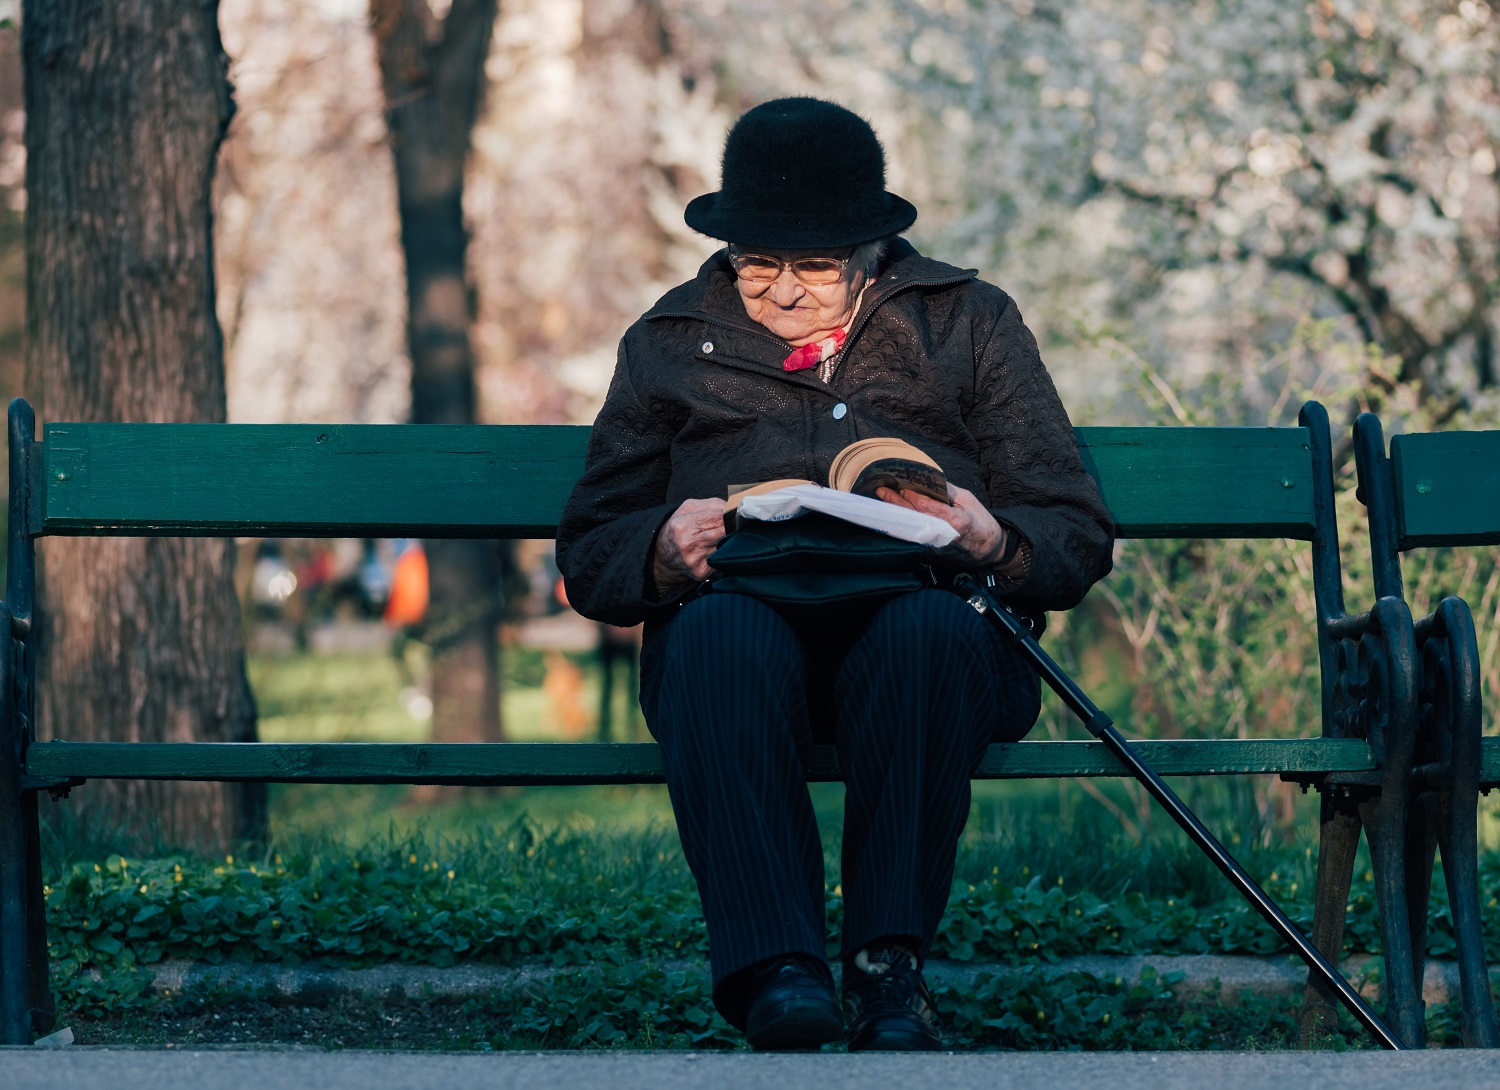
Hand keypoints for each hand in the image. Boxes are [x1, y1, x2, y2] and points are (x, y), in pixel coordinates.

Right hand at [652, 497, 726, 593]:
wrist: (662, 557)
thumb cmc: (678, 530)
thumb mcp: (687, 510)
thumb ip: (711, 505)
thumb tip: (734, 508)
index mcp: (682, 525)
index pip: (718, 517)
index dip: (729, 515)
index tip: (734, 515)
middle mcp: (688, 543)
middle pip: (723, 531)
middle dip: (730, 527)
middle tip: (732, 526)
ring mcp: (695, 559)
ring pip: (725, 545)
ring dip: (727, 540)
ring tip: (719, 537)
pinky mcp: (701, 572)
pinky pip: (720, 558)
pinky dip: (721, 553)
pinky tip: (713, 550)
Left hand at [876, 483, 1006, 566]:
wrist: (988, 551)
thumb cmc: (980, 522)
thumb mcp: (968, 500)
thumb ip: (947, 491)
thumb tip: (926, 480)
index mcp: (954, 521)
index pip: (925, 506)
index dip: (910, 496)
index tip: (899, 485)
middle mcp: (941, 536)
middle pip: (912, 518)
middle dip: (895, 503)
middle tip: (881, 491)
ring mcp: (934, 548)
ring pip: (909, 529)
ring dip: (895, 515)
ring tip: (883, 501)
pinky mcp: (930, 555)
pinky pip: (912, 537)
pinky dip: (902, 526)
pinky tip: (893, 516)